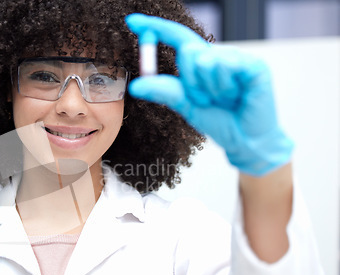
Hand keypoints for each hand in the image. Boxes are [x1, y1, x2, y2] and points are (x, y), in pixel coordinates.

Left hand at [125, 14, 293, 176]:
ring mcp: (236, 58)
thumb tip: (136, 85)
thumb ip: (163, 91)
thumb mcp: (185, 105)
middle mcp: (218, 55)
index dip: (156, 27)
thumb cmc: (218, 121)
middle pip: (187, 49)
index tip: (132, 21)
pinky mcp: (253, 65)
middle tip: (205, 100)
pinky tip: (236, 96)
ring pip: (205, 60)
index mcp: (201, 61)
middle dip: (189, 81)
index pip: (177, 37)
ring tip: (223, 100)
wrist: (244, 141)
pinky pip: (224, 66)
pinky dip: (223, 87)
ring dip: (208, 88)